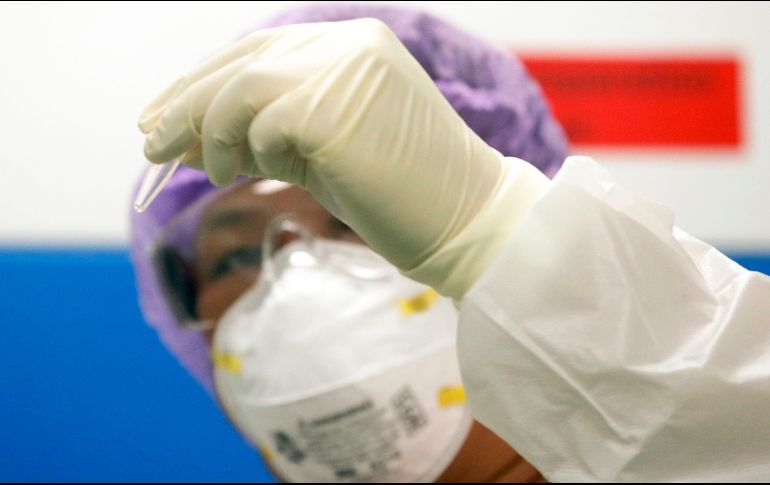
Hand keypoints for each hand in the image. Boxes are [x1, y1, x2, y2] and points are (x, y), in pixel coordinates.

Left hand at [139, 19, 548, 297]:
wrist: (465, 220)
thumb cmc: (401, 193)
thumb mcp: (324, 148)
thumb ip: (269, 130)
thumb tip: (191, 135)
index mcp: (352, 46)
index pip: (257, 52)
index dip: (201, 80)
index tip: (162, 113)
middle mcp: (348, 45)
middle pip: (240, 63)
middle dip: (185, 104)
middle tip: (150, 143)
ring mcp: (344, 72)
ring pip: (241, 89)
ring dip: (211, 133)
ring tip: (212, 172)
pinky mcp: (334, 110)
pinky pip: (262, 125)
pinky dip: (249, 150)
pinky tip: (253, 170)